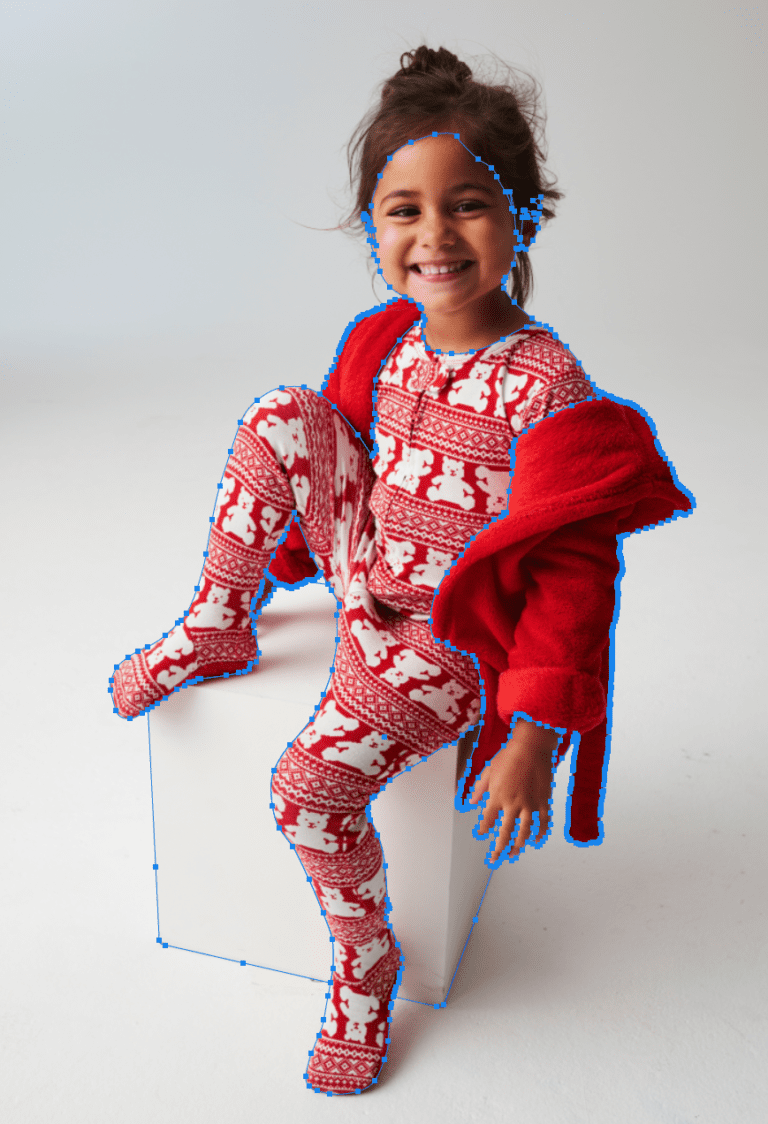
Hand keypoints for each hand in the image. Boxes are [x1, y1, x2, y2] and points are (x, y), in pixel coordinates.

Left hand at [468, 718, 559, 861]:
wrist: (531, 747)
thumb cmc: (510, 755)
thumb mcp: (489, 770)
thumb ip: (479, 788)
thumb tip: (471, 801)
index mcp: (497, 797)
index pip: (487, 821)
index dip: (483, 829)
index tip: (481, 833)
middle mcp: (512, 804)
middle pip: (505, 833)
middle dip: (499, 848)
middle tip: (496, 857)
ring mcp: (529, 805)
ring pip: (524, 832)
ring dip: (518, 844)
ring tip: (514, 852)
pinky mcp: (543, 801)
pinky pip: (542, 822)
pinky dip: (539, 832)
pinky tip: (536, 839)